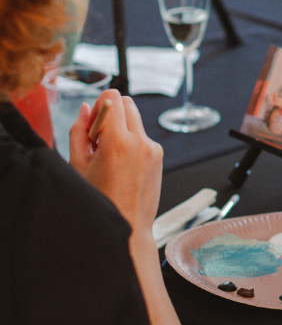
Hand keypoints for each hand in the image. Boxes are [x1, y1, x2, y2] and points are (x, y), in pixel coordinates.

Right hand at [68, 90, 163, 235]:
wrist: (129, 226)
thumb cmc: (101, 200)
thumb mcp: (78, 165)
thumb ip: (79, 131)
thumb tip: (86, 109)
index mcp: (118, 142)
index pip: (113, 98)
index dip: (99, 105)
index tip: (92, 123)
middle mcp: (140, 142)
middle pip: (127, 104)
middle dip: (111, 114)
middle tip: (98, 139)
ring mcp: (153, 148)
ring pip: (136, 120)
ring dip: (121, 128)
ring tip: (109, 155)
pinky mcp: (159, 156)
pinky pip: (143, 137)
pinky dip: (131, 142)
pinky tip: (121, 164)